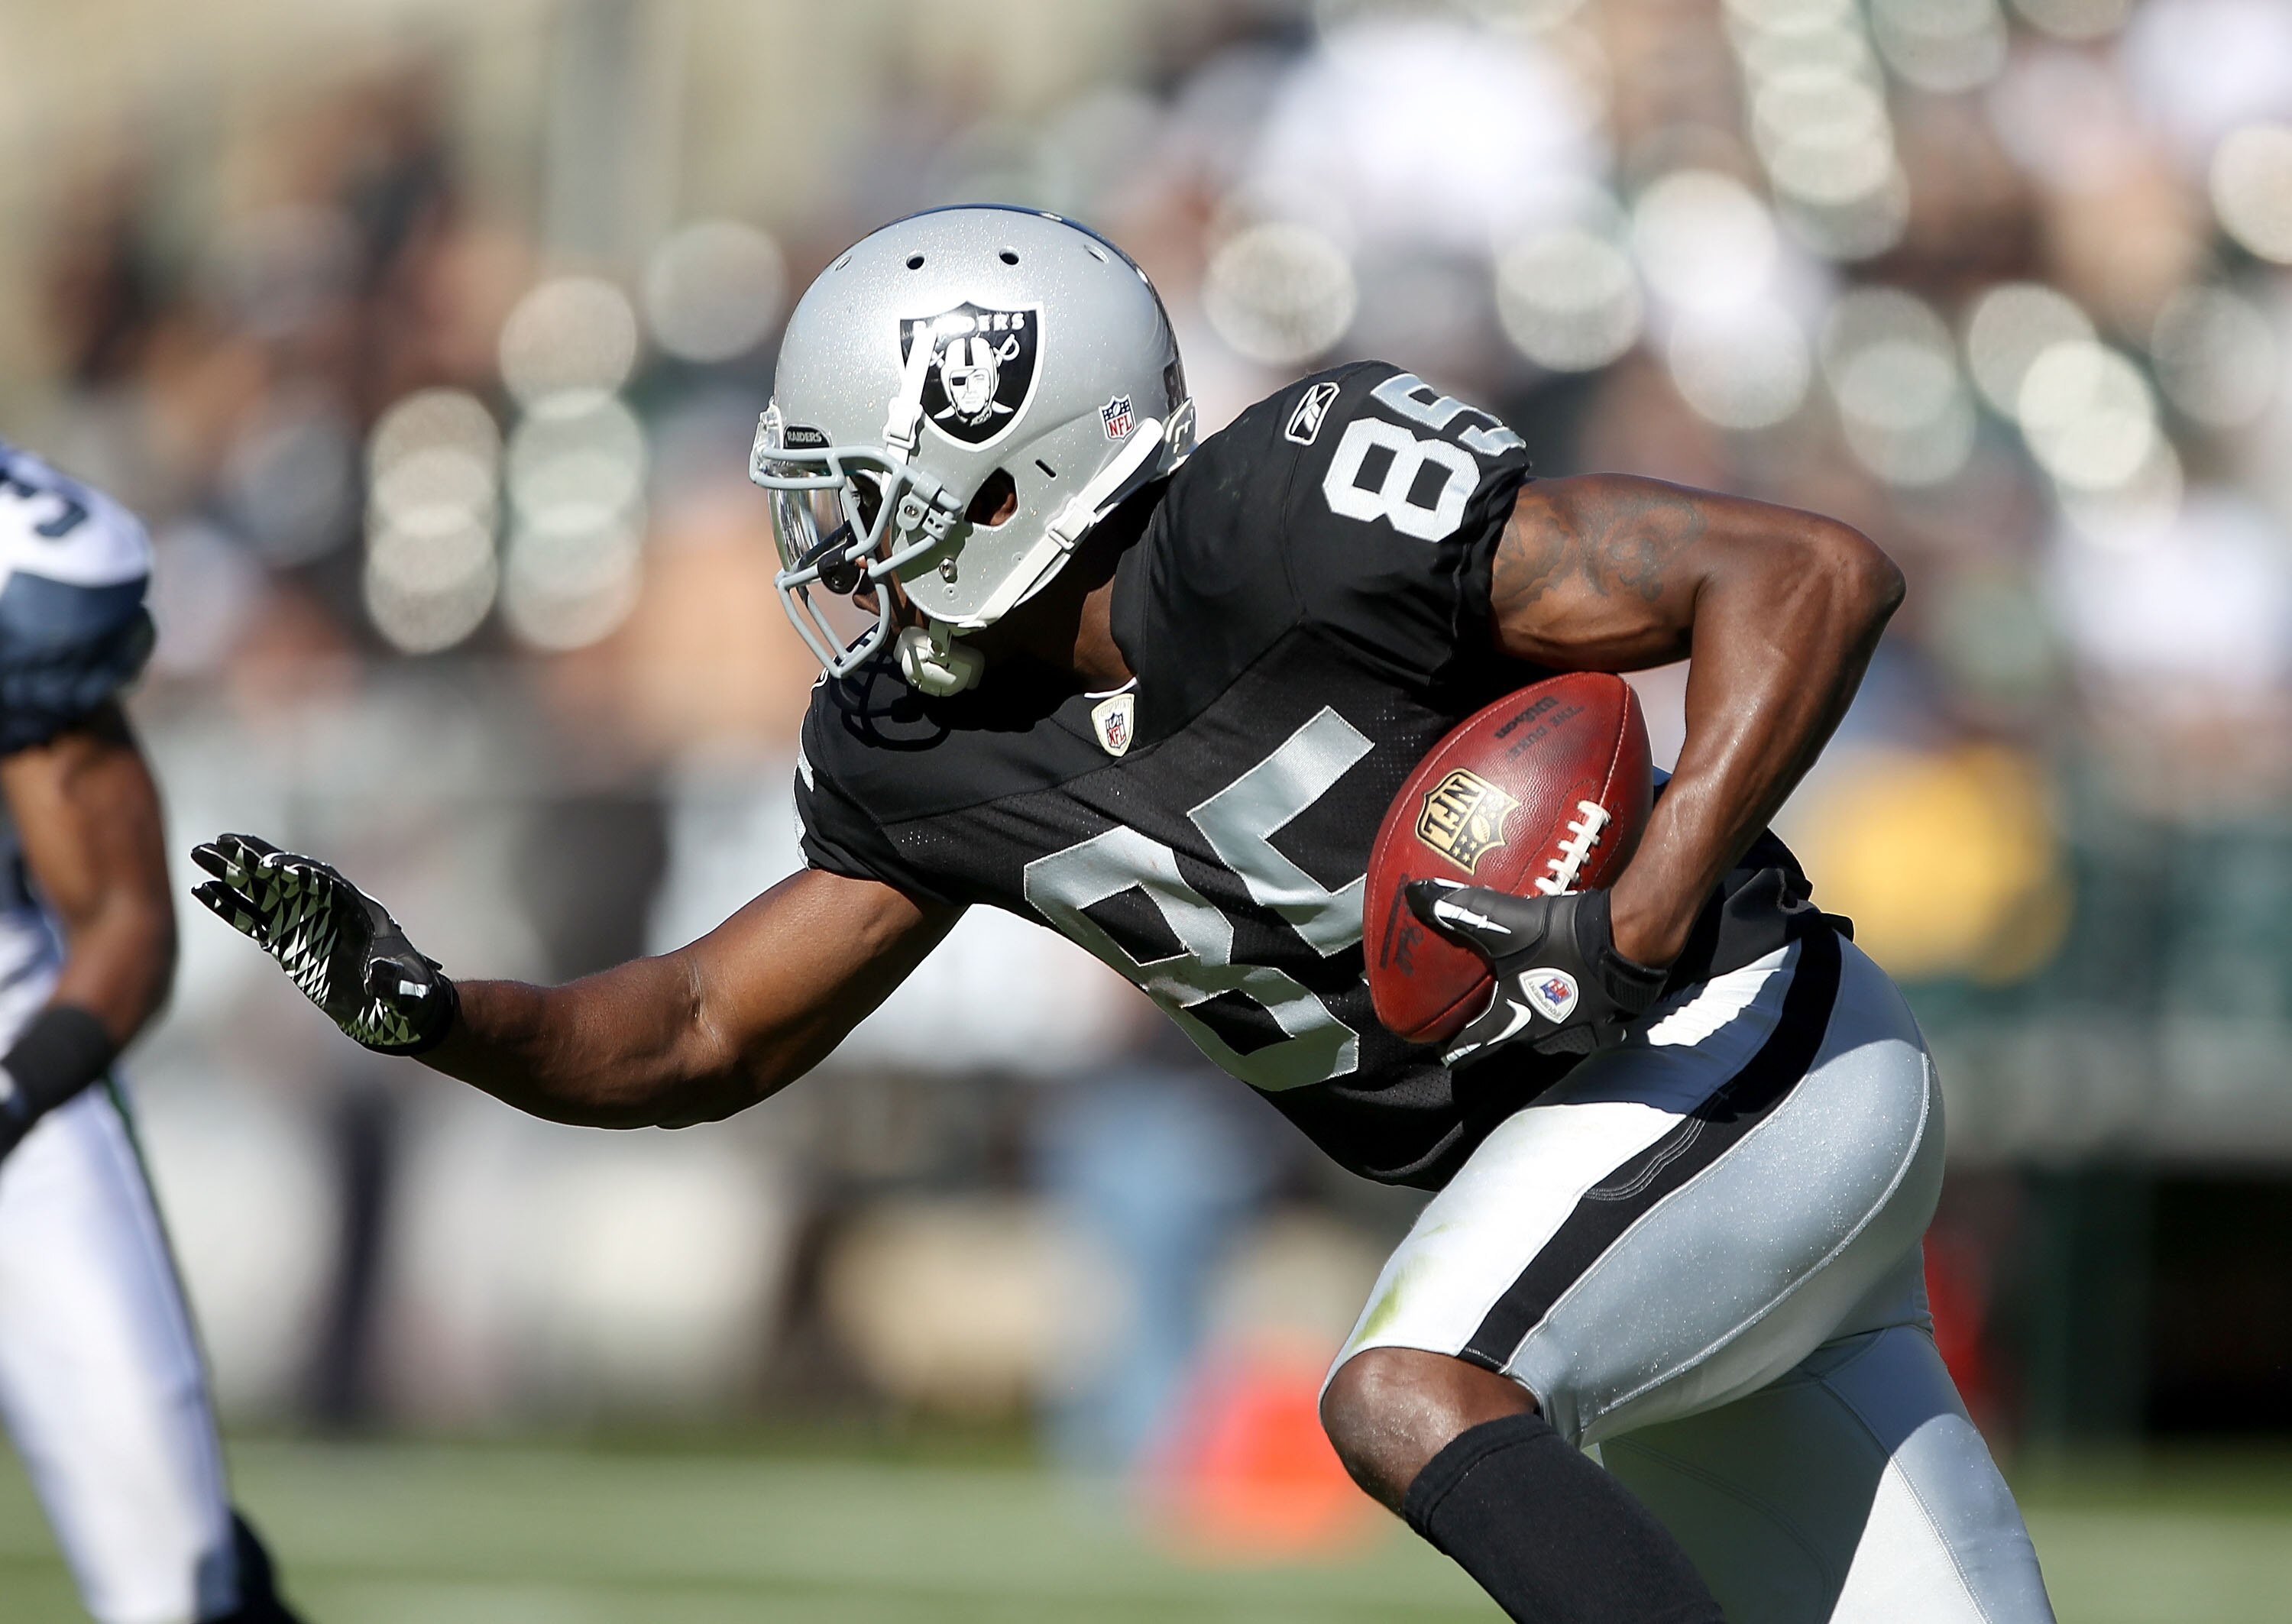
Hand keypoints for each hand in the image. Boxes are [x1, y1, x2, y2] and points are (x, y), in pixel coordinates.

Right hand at [190, 833, 456, 1054]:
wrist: (393, 1006)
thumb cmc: (407, 993)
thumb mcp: (405, 988)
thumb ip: (393, 981)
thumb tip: (380, 974)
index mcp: (357, 910)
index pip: (324, 882)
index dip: (300, 871)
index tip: (274, 865)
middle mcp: (326, 910)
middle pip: (286, 876)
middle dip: (254, 858)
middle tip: (218, 841)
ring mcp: (303, 925)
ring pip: (262, 893)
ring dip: (232, 873)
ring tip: (198, 853)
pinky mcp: (286, 943)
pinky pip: (252, 920)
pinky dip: (228, 906)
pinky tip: (202, 890)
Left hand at [1405, 881, 1666, 1067]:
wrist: (1632, 940)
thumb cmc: (1565, 938)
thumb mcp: (1506, 920)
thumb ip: (1461, 910)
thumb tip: (1415, 895)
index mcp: (1516, 1023)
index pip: (1474, 1046)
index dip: (1455, 1049)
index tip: (1441, 1052)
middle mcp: (1547, 1038)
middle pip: (1513, 1039)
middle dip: (1499, 1026)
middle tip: (1487, 1008)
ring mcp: (1583, 1034)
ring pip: (1550, 1032)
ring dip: (1539, 1016)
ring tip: (1531, 994)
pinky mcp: (1611, 1022)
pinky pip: (1585, 1021)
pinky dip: (1575, 1007)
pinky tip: (1574, 986)